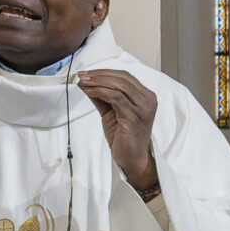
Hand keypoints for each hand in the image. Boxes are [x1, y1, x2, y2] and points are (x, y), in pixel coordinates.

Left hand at [77, 71, 160, 191]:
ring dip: (97, 81)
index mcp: (146, 96)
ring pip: (119, 85)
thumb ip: (102, 96)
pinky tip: (89, 92)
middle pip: (122, 78)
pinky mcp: (134, 116)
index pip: (125, 76)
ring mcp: (143, 108)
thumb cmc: (124, 136)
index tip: (86, 73)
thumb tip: (85, 82)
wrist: (132, 158)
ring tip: (83, 82)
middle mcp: (148, 99)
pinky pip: (115, 97)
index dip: (104, 72)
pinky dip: (100, 92)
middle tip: (81, 75)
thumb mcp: (112, 111)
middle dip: (99, 75)